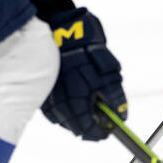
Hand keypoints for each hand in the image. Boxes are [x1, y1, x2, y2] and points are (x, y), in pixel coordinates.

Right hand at [41, 7, 125, 140]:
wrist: (63, 30)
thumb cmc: (88, 53)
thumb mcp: (108, 75)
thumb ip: (115, 99)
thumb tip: (121, 117)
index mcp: (77, 104)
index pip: (88, 130)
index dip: (100, 132)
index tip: (109, 131)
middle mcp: (60, 105)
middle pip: (75, 127)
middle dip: (89, 125)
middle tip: (100, 120)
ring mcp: (48, 98)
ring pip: (63, 118)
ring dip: (76, 117)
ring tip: (88, 108)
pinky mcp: (42, 89)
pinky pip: (53, 107)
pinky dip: (64, 108)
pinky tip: (72, 99)